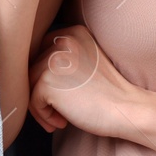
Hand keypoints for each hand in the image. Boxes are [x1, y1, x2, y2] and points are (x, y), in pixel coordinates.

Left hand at [28, 24, 144, 140]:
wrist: (126, 108)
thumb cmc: (109, 94)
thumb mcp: (86, 63)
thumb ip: (63, 59)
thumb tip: (28, 74)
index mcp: (74, 32)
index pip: (42, 52)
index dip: (47, 77)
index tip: (62, 94)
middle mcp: (62, 41)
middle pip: (34, 69)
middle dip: (43, 94)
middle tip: (61, 112)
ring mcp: (53, 60)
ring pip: (30, 85)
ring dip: (42, 107)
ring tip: (61, 119)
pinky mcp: (48, 81)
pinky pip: (33, 101)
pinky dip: (44, 116)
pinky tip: (62, 122)